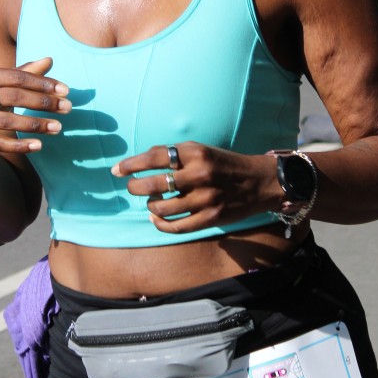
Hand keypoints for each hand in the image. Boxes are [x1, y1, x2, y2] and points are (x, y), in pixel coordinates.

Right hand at [0, 58, 70, 158]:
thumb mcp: (2, 85)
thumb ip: (25, 73)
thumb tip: (49, 60)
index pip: (18, 77)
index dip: (43, 83)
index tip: (66, 91)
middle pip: (14, 97)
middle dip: (44, 103)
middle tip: (67, 108)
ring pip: (8, 121)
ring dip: (37, 125)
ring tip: (58, 128)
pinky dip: (20, 145)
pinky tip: (39, 145)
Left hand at [112, 142, 278, 233]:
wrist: (259, 182)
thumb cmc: (224, 164)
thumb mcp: (202, 151)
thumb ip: (175, 155)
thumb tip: (140, 162)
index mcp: (196, 153)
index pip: (154, 157)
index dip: (131, 164)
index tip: (117, 170)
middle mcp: (199, 174)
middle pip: (154, 184)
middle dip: (135, 187)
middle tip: (132, 187)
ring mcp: (205, 198)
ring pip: (162, 207)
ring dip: (150, 206)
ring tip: (151, 202)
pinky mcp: (210, 217)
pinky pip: (176, 226)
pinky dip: (160, 224)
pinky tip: (156, 220)